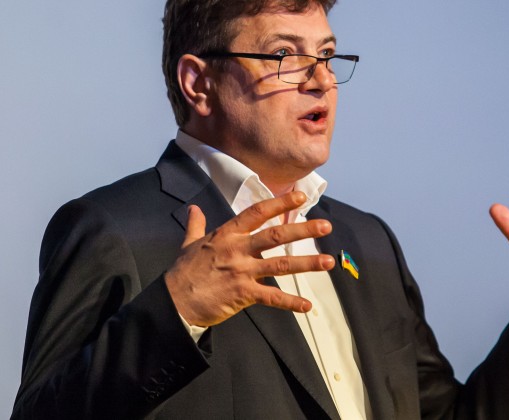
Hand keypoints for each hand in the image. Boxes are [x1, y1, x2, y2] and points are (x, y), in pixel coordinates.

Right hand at [165, 191, 334, 326]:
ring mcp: (241, 272)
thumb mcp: (188, 244)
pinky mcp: (242, 294)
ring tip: (328, 262)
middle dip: (303, 230)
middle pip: (275, 236)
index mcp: (227, 235)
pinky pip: (272, 298)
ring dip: (306, 263)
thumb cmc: (182, 273)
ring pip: (280, 265)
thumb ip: (195, 225)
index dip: (280, 204)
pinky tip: (307, 305)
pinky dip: (290, 302)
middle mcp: (237, 250)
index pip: (257, 213)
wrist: (173, 302)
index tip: (300, 197)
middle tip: (326, 227)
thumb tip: (194, 209)